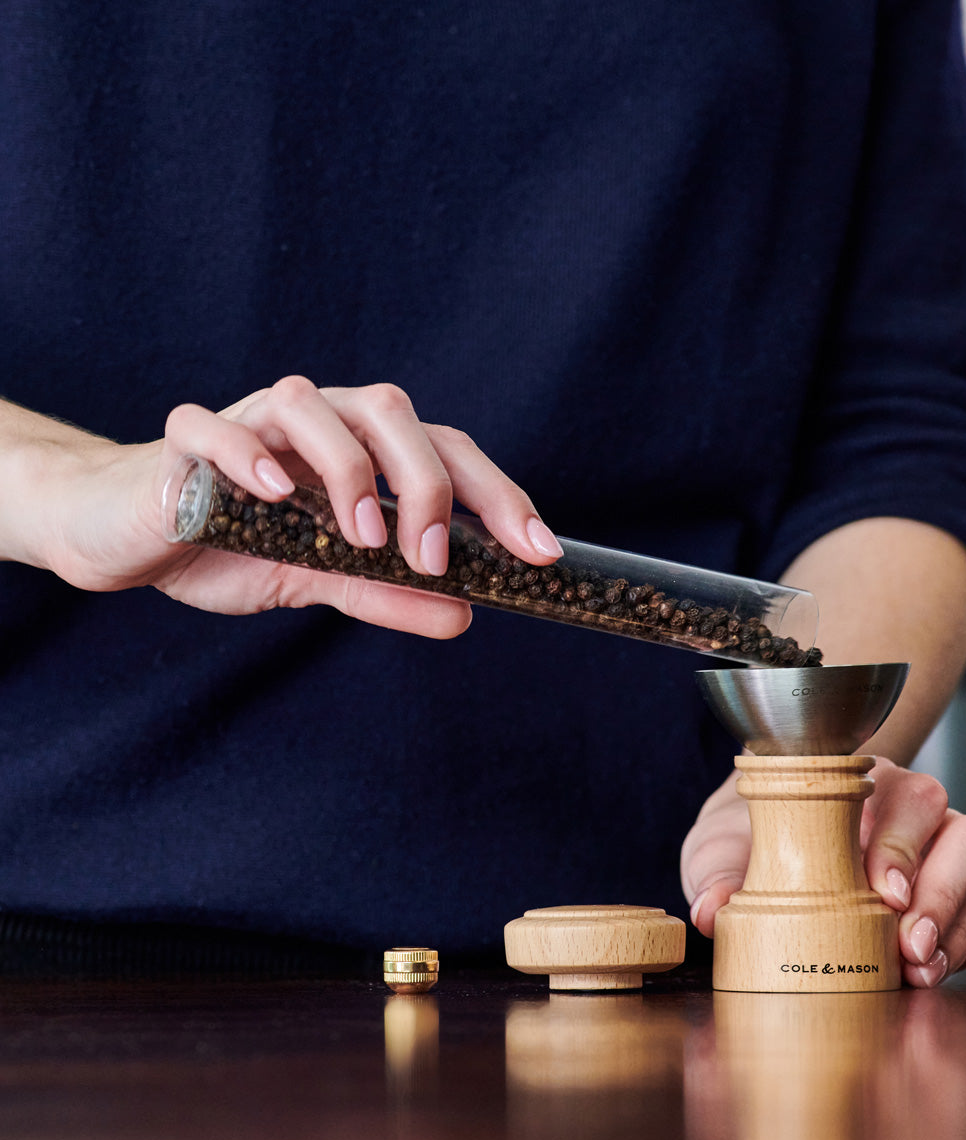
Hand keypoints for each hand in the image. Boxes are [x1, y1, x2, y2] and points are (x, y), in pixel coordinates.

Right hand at [7, 377, 560, 634]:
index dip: (498, 497)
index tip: (540, 554)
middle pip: (390, 413)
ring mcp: (250, 419)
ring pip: (309, 404)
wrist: (130, 534)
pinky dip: (247, 453)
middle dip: (426, 482)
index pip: (445, 454)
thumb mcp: (319, 577)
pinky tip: (275, 494)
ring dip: (346, 469)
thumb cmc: (231, 544)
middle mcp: (317, 419)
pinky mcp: (185, 436)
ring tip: (360, 538)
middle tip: (433, 557)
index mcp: (361, 447)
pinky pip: (214, 426)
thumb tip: (463, 614)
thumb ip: (386, 592)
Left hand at [681, 757, 965, 986]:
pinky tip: (928, 970)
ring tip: (920, 965)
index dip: (902, 846)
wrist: (758, 847)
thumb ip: (716, 875)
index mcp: (860, 782)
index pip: (905, 798)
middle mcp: (910, 808)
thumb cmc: (749, 836)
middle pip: (960, 832)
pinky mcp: (951, 892)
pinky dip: (965, 940)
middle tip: (908, 944)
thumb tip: (708, 913)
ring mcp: (937, 847)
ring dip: (957, 920)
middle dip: (940, 893)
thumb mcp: (720, 849)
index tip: (884, 893)